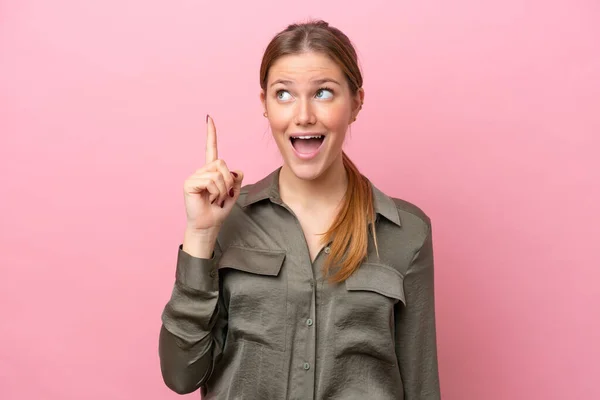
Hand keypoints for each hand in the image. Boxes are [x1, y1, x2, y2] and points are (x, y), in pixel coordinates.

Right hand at [183, 115, 243, 233]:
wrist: (208, 226)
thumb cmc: (218, 210)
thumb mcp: (233, 193)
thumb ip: (236, 180)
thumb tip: (237, 171)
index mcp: (211, 171)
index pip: (211, 149)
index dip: (211, 134)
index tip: (209, 118)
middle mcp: (201, 171)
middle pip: (222, 163)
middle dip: (228, 181)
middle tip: (222, 195)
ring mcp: (194, 176)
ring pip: (218, 173)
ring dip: (222, 189)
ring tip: (215, 199)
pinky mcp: (189, 183)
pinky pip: (210, 181)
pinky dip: (215, 192)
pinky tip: (208, 199)